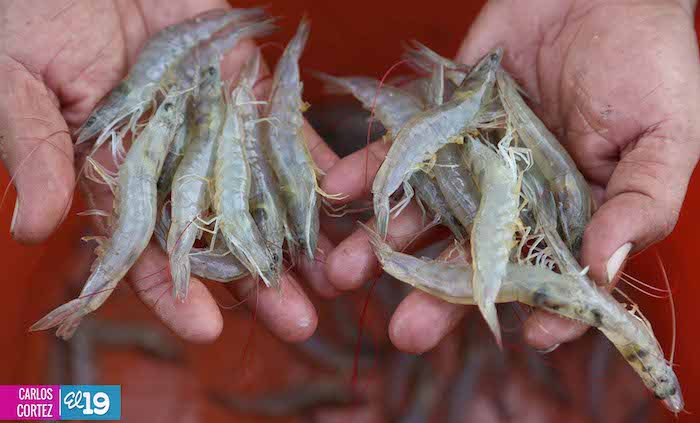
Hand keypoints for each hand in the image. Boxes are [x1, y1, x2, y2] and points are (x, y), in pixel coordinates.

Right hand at [0, 0, 339, 342]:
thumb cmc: (30, 18)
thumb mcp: (17, 82)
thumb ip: (34, 150)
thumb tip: (33, 228)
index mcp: (117, 176)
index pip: (146, 250)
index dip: (174, 292)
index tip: (206, 331)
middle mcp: (175, 164)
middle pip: (222, 236)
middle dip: (260, 282)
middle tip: (300, 324)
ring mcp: (217, 130)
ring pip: (265, 196)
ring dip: (301, 239)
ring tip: (338, 279)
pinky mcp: (249, 91)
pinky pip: (286, 135)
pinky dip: (314, 168)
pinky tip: (343, 204)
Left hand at [321, 0, 699, 351]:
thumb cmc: (647, 64)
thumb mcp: (663, 134)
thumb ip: (640, 202)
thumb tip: (603, 270)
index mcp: (572, 215)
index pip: (554, 278)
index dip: (544, 309)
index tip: (525, 337)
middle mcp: (514, 201)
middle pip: (474, 258)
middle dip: (437, 296)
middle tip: (406, 335)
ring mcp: (472, 164)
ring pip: (425, 214)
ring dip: (384, 245)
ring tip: (344, 273)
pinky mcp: (441, 124)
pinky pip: (401, 152)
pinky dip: (369, 170)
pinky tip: (340, 192)